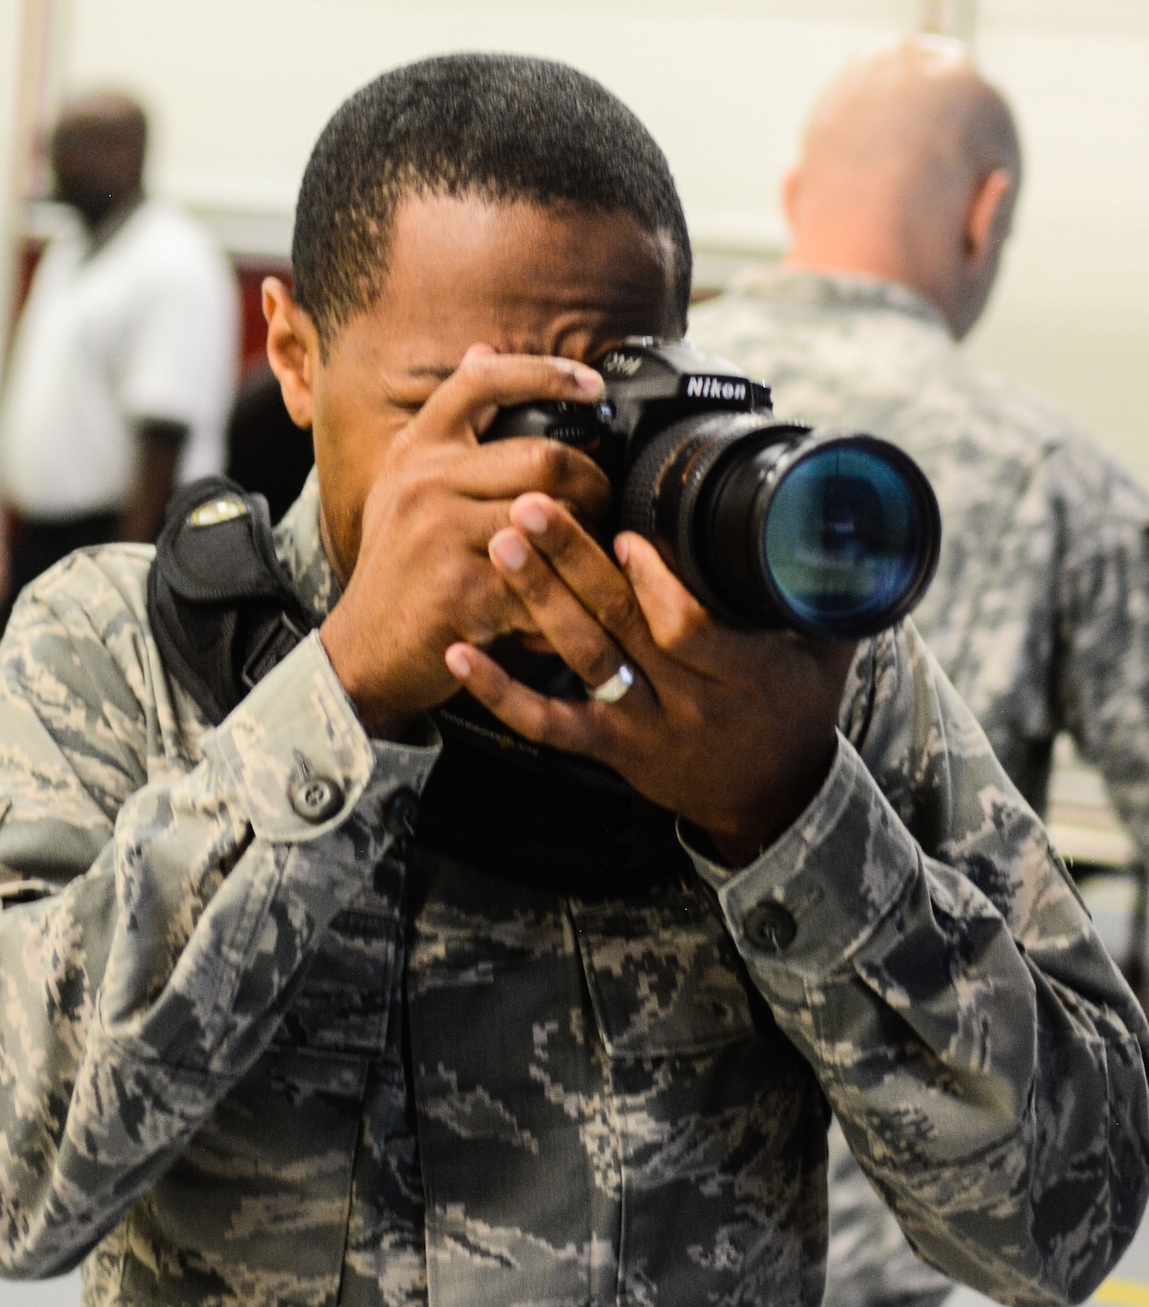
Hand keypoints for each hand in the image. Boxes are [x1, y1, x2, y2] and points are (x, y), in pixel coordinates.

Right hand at [319, 345, 608, 736]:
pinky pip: (541, 586)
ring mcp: (439, 533)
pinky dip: (565, 604)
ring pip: (551, 521)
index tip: (592, 385)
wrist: (363, 651)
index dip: (545, 372)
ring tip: (597, 558)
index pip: (481, 380)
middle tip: (605, 506)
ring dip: (587, 545)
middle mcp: (425, 481)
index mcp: (418, 448)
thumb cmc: (401, 569)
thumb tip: (485, 348)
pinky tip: (568, 612)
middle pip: (542, 457)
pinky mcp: (459, 589)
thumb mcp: (408, 484)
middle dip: (592, 483)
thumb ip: (450, 427)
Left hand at [443, 494, 856, 866]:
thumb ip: (828, 587)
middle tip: (532, 507)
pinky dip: (500, 690)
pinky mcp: (606, 746)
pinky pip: (546, 722)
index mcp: (742, 676)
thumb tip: (845, 514)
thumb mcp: (829, 649)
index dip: (655, 583)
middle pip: (621, 628)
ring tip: (502, 546)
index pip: (690, 628)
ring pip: (582, 660)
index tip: (627, 532)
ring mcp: (639, 727)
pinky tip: (461, 653)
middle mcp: (685, 702)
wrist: (772, 799)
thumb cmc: (797, 710)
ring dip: (538, 600)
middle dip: (574, 561)